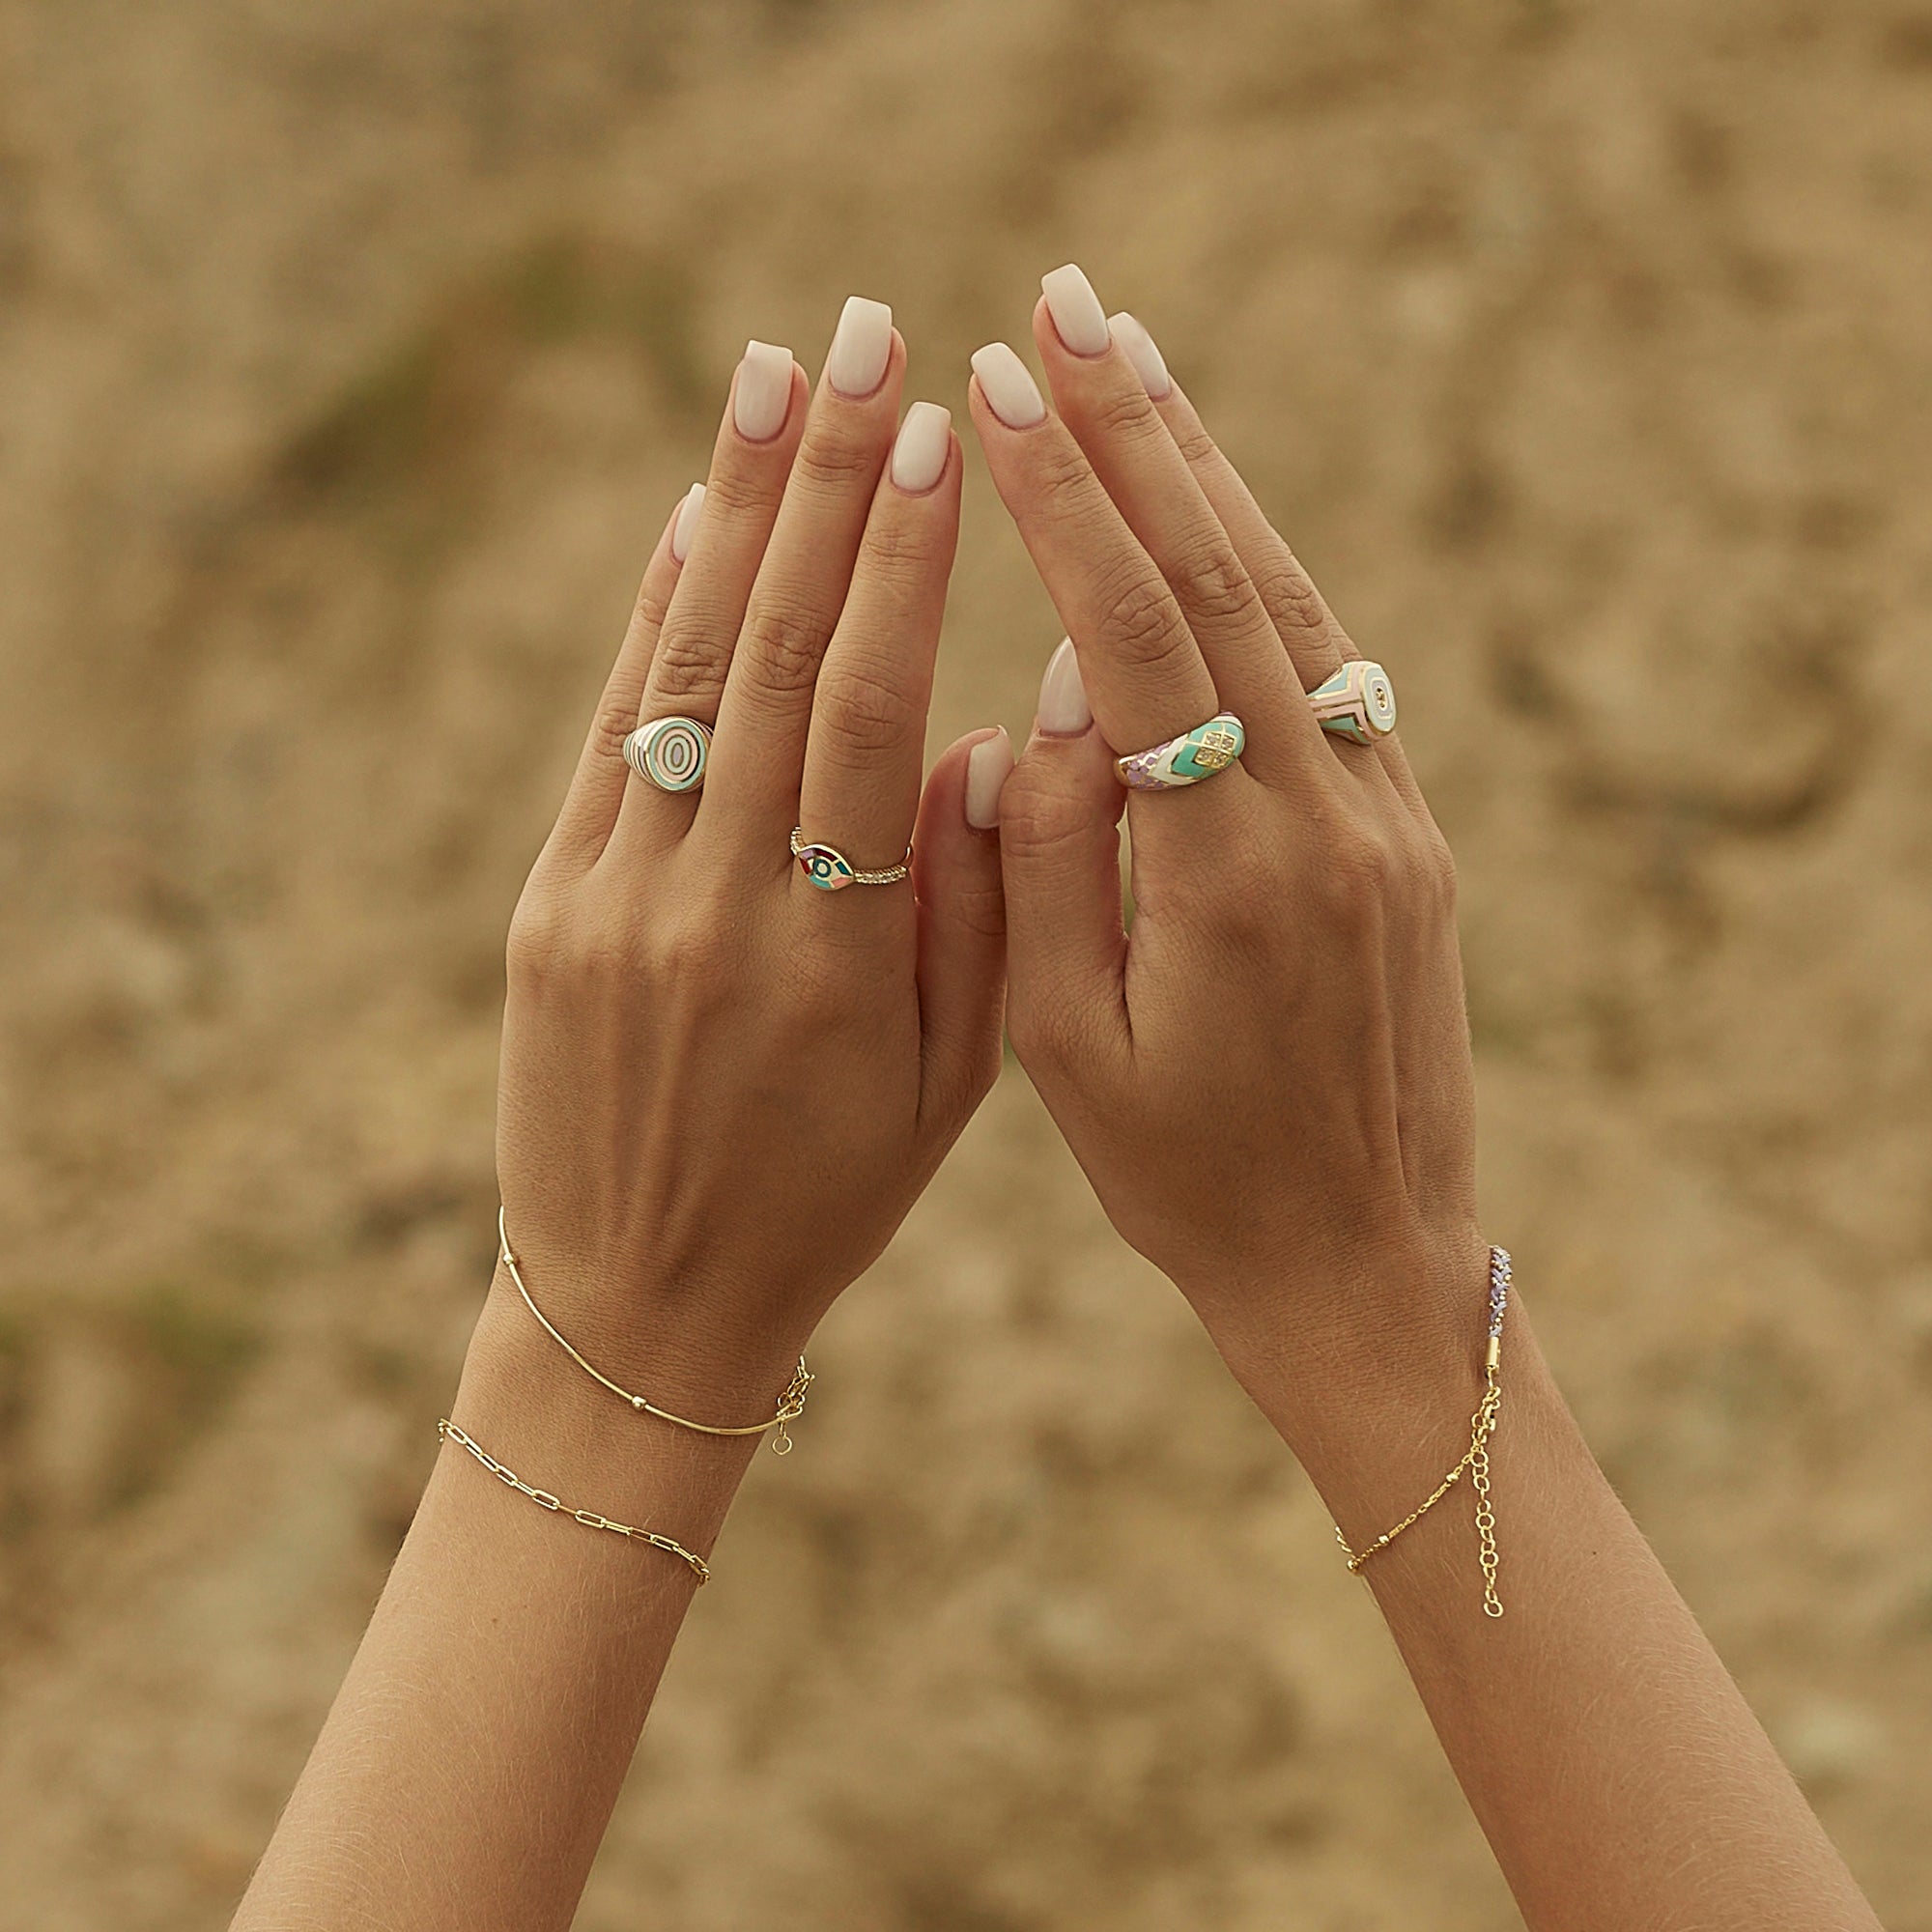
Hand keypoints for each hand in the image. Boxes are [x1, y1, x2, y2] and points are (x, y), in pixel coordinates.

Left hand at [494, 301, 1009, 1412]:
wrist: (641, 1307)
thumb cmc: (829, 1198)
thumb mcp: (948, 1080)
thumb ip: (978, 906)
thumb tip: (983, 727)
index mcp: (829, 958)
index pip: (864, 715)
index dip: (900, 566)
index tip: (935, 433)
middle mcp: (709, 910)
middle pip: (765, 658)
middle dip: (820, 486)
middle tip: (859, 335)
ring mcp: (609, 902)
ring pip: (679, 676)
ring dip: (729, 514)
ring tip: (772, 375)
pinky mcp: (545, 908)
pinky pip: (609, 736)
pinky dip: (651, 620)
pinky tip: (691, 520)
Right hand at [970, 268, 1486, 1431]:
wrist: (1362, 1265)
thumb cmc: (1186, 1182)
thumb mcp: (1067, 1047)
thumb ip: (1054, 856)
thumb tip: (1065, 677)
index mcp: (1233, 882)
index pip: (1144, 642)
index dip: (1072, 507)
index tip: (1001, 390)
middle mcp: (1331, 824)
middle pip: (1234, 583)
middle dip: (1142, 435)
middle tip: (1066, 305)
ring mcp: (1389, 819)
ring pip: (1297, 605)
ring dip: (1212, 474)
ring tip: (1135, 359)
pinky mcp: (1410, 832)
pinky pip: (1332, 664)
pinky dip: (1266, 565)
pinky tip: (1214, 503)